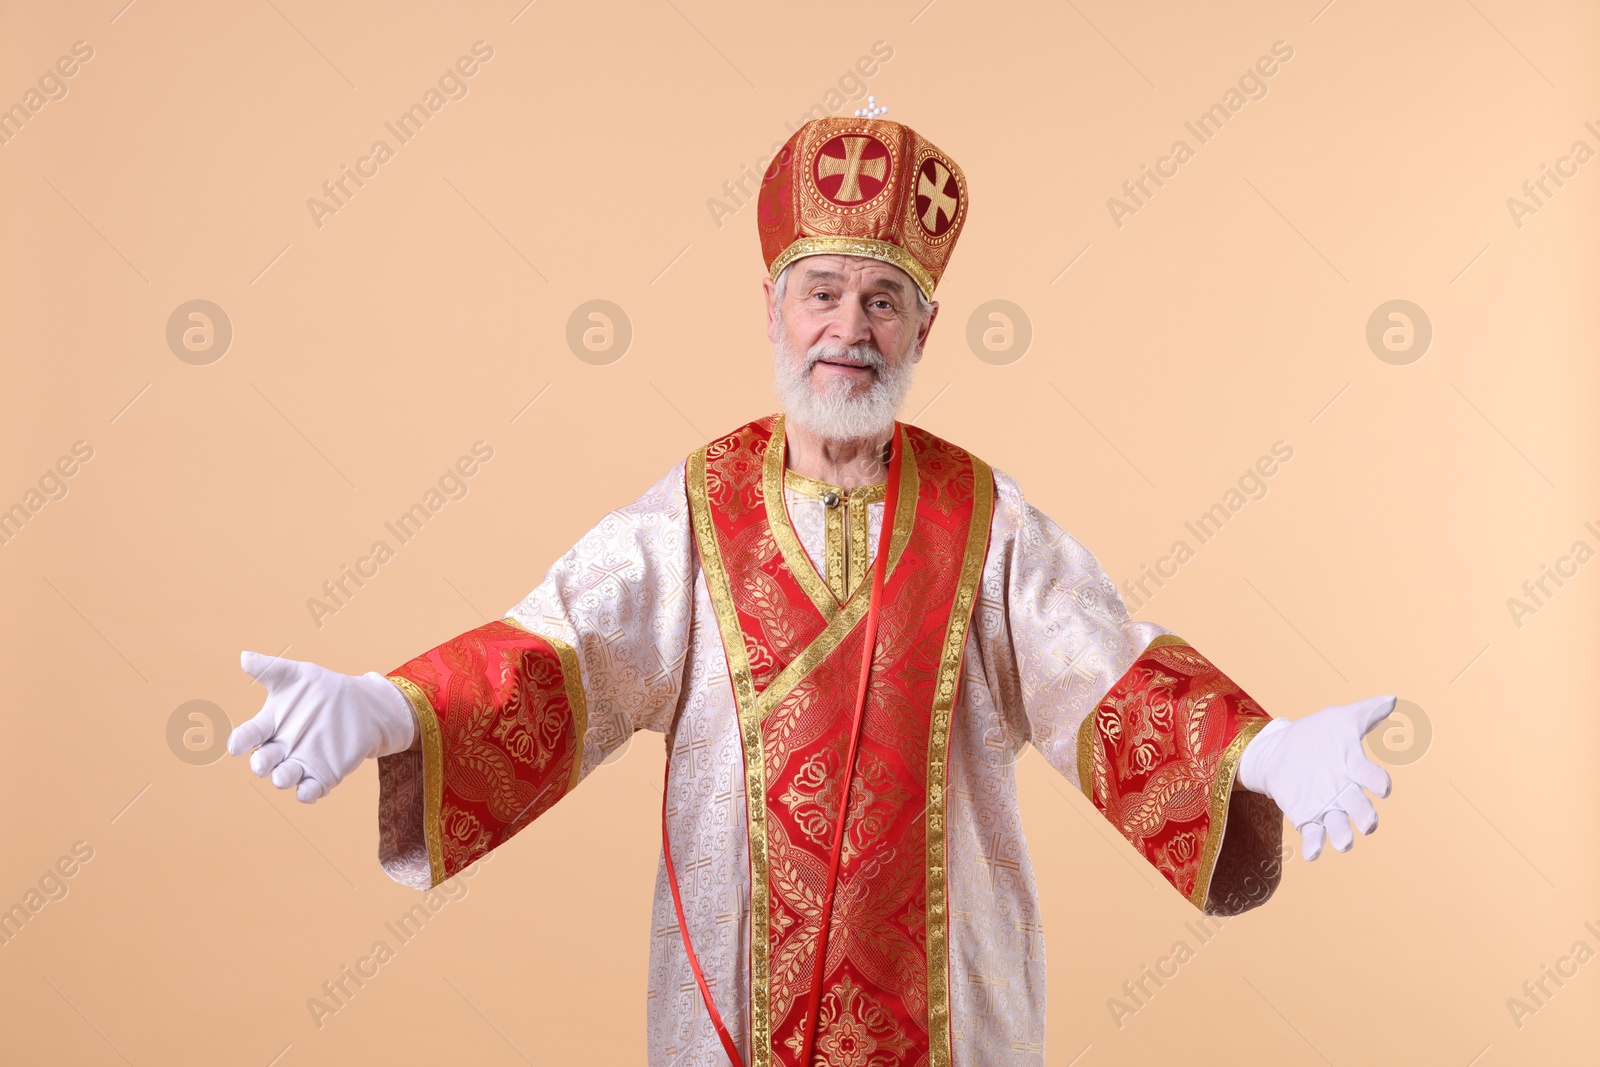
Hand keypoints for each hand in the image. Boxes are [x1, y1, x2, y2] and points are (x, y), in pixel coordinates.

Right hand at [228, 651, 415, 802]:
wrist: (361, 706)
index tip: (236, 745)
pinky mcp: (322, 775)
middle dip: (261, 763)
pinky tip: (308, 792)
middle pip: (264, 760)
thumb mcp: (300, 675)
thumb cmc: (323, 690)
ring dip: (282, 778)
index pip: (249, 735)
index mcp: (270, 725)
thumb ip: (271, 669)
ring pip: (285, 777)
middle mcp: (280, 748)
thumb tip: (244, 657)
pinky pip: (310, 789)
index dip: (241, 741)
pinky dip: (308, 793)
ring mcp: (300, 763)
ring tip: (283, 777)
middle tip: (261, 762)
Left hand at [1237, 695, 1395, 860]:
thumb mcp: (1339, 719)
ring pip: (1340, 827)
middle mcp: (1345, 792)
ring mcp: (1326, 807)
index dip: (1378, 781)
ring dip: (1343, 836)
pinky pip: (1313, 836)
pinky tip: (1312, 854)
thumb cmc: (1317, 735)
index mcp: (1354, 769)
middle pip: (1360, 809)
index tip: (1382, 786)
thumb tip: (1393, 698)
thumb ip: (1366, 712)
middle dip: (1365, 818)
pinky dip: (1315, 846)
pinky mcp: (1305, 817)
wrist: (1280, 749)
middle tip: (1367, 823)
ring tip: (1344, 843)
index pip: (1371, 777)